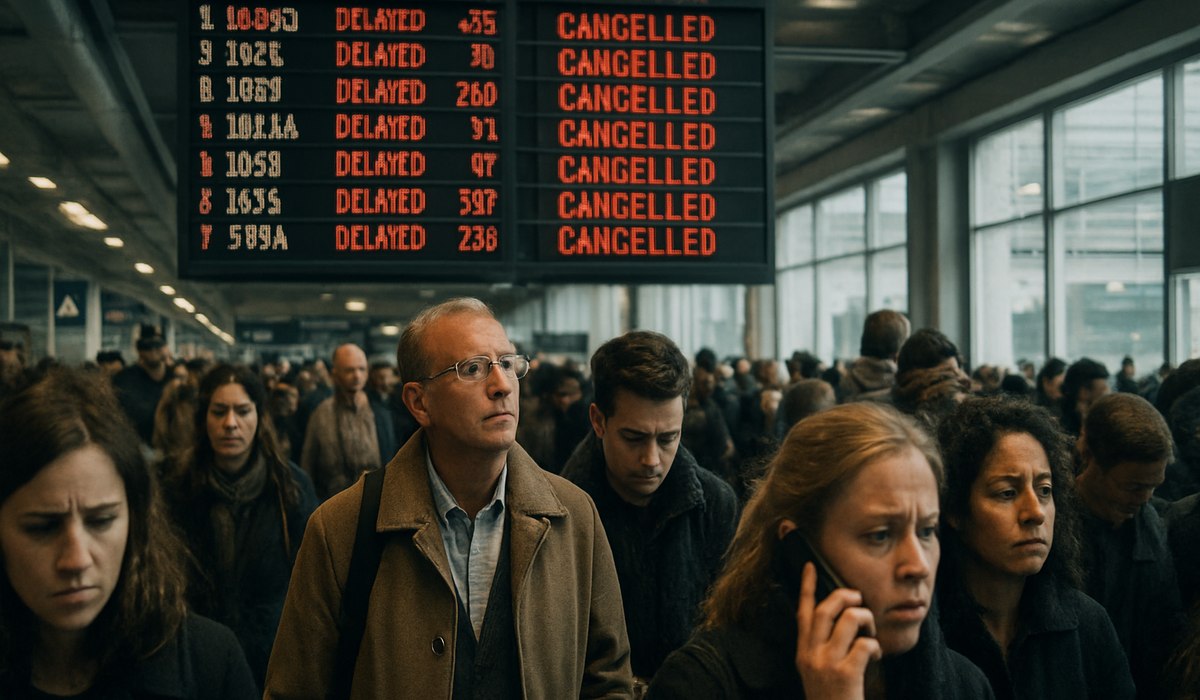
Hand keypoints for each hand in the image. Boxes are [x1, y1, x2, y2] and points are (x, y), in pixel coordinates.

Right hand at [794, 562, 881, 699]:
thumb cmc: (831, 699)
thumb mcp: (816, 672)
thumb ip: (821, 648)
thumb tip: (842, 620)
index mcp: (803, 652)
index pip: (802, 611)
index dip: (806, 586)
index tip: (809, 565)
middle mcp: (811, 654)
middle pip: (825, 608)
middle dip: (845, 596)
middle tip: (858, 599)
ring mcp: (826, 663)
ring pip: (849, 619)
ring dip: (866, 620)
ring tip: (871, 633)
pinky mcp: (845, 673)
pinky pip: (866, 643)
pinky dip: (875, 647)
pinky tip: (875, 658)